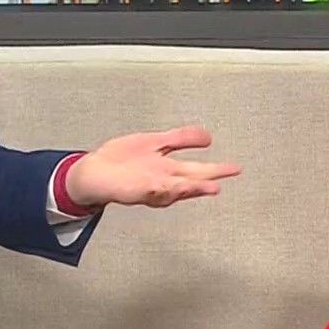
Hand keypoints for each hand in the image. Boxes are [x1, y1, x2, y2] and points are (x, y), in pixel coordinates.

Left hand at [65, 126, 241, 208]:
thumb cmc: (124, 159)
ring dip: (191, 189)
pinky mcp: (134, 189)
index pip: (197, 170)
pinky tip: (171, 187)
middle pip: (191, 180)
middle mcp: (163, 180)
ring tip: (208, 187)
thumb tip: (208, 136)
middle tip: (230, 180)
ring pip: (175, 189)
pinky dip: (162, 191)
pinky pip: (151, 191)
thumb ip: (181, 138)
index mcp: (170, 170)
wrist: (95, 171)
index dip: (216, 171)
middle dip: (209, 181)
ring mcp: (150, 185)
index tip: (234, 169)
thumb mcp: (157, 142)